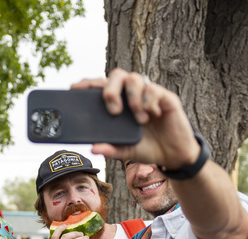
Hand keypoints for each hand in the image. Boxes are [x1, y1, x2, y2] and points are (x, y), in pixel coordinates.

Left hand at [72, 68, 199, 169]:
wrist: (172, 154)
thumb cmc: (146, 147)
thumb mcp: (125, 152)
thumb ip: (110, 149)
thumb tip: (93, 148)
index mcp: (118, 104)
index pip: (101, 86)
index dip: (88, 83)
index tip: (74, 88)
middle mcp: (130, 95)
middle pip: (116, 75)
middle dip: (111, 89)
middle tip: (114, 111)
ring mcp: (147, 93)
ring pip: (134, 78)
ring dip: (132, 98)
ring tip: (139, 120)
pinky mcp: (164, 96)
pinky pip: (153, 88)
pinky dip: (149, 102)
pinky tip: (153, 115)